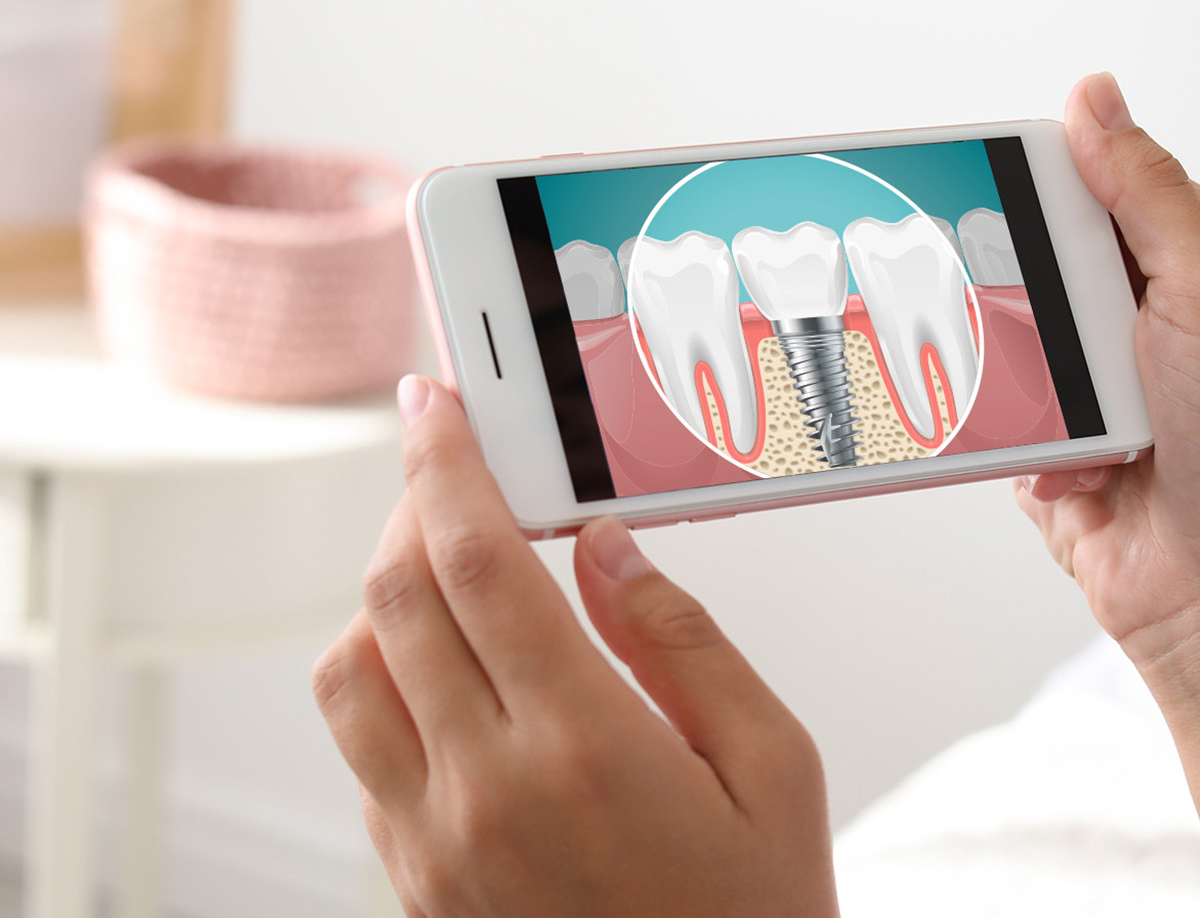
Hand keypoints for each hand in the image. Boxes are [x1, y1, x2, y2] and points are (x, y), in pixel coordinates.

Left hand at [312, 376, 836, 917]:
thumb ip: (684, 640)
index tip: (437, 407)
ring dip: (385, 598)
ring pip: (348, 673)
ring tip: (454, 574)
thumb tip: (607, 549)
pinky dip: (385, 682)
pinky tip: (454, 676)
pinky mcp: (413, 883)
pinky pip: (362, 751)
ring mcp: (434, 845)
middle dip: (413, 506)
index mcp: (585, 745)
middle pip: (395, 599)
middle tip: (454, 468)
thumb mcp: (773, 764)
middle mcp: (486, 791)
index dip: (445, 463)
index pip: (475, 561)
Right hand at [1016, 71, 1199, 663]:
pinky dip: (1023, 428)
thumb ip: (1143, 189)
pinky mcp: (1063, 437)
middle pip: (1053, 253)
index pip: (1117, 181)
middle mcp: (1156, 314)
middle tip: (1026, 298)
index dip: (1061, 174)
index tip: (999, 170)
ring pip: (1019, 328)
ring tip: (1072, 405)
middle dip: (1033, 281)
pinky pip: (1006, 402)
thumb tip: (1093, 92)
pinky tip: (1068, 461)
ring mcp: (1109, 380)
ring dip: (1031, 367)